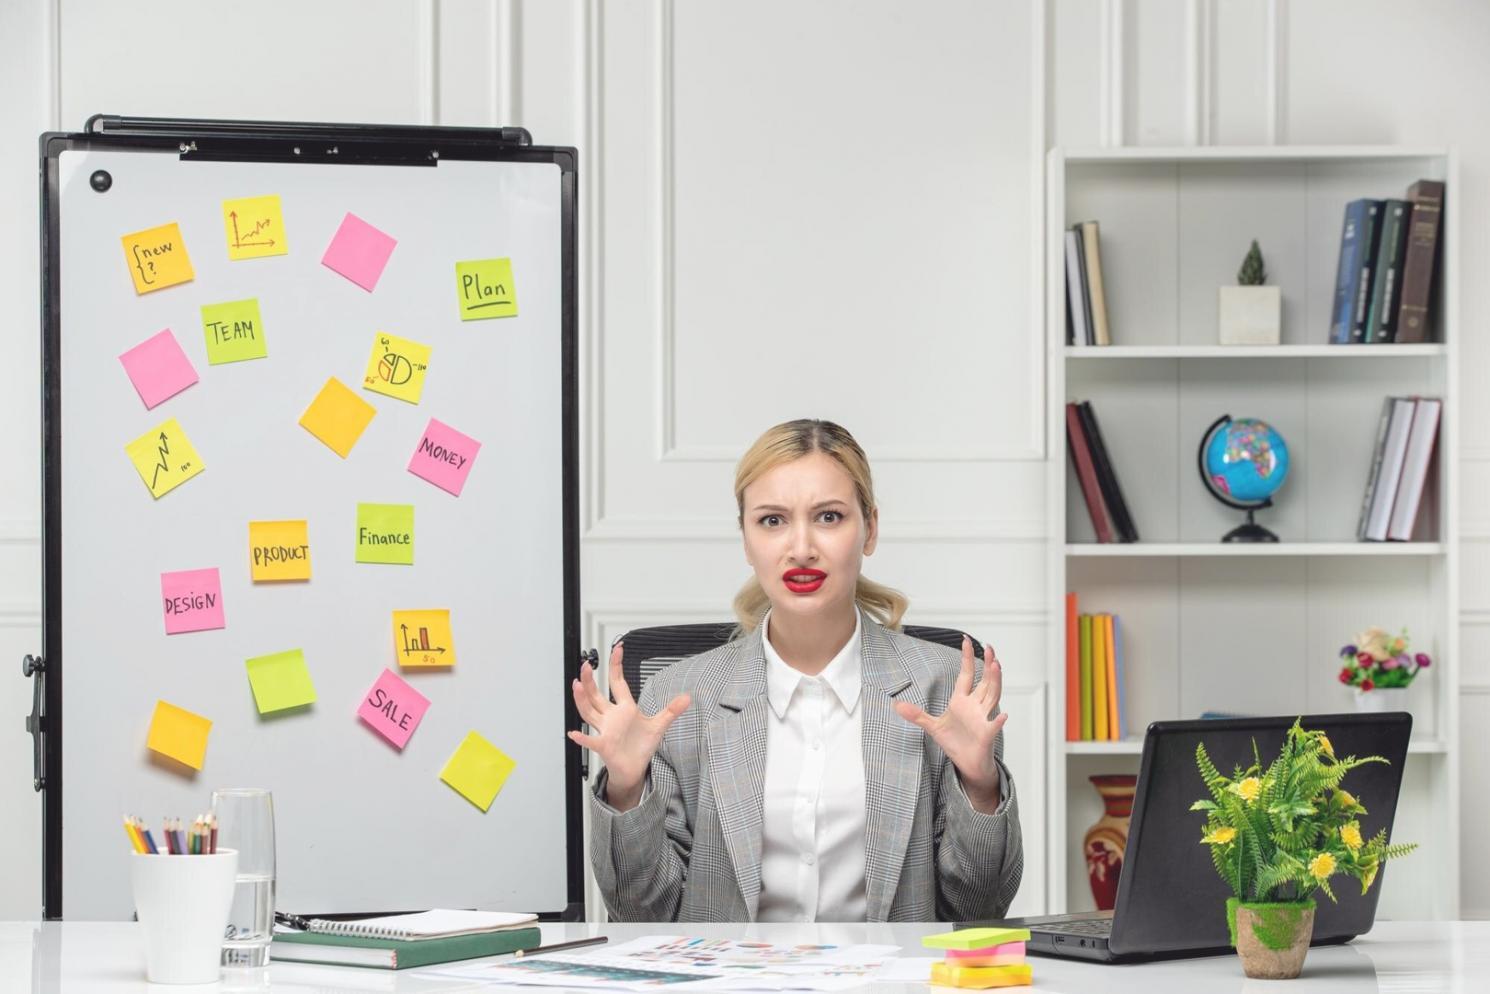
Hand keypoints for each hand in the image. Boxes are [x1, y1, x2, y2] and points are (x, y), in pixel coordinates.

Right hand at [567, 641, 690, 810]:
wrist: (634, 768)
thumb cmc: (640, 746)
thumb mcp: (659, 725)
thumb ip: (671, 710)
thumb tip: (687, 697)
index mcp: (625, 708)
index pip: (618, 682)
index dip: (616, 665)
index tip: (617, 649)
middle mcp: (611, 717)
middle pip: (596, 695)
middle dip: (589, 680)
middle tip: (585, 666)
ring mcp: (605, 730)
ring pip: (589, 712)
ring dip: (582, 700)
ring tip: (577, 686)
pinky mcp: (604, 746)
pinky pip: (591, 741)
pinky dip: (582, 738)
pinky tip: (574, 733)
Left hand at [894, 635, 1006, 810]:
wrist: (967, 764)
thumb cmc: (956, 743)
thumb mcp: (932, 727)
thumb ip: (917, 715)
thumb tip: (896, 704)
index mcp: (962, 701)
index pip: (966, 675)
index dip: (966, 658)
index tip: (965, 641)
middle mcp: (975, 706)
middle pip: (984, 681)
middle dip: (987, 664)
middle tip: (989, 648)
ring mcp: (982, 719)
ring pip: (992, 696)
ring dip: (995, 681)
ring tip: (996, 666)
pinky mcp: (986, 735)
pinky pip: (993, 726)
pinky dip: (998, 721)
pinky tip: (1003, 715)